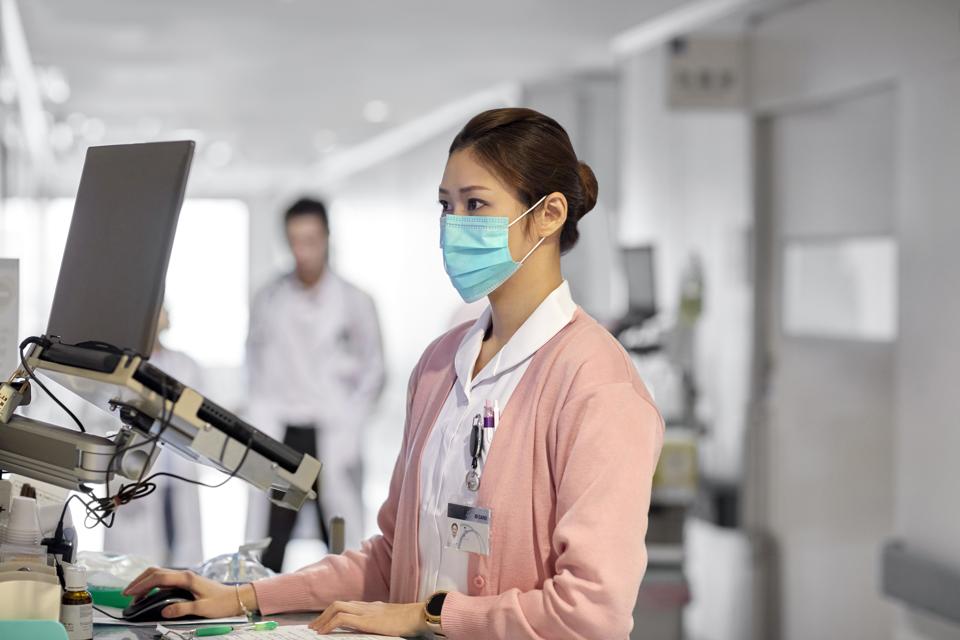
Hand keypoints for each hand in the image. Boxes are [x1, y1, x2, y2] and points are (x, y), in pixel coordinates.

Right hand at [123, 567, 257, 618]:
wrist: (236, 598)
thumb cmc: (222, 603)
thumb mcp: (202, 608)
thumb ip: (182, 609)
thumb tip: (164, 611)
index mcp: (187, 578)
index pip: (158, 577)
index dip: (142, 584)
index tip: (129, 593)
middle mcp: (184, 575)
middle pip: (156, 572)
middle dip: (139, 581)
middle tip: (126, 594)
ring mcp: (185, 577)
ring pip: (160, 575)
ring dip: (145, 583)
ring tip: (135, 596)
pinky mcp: (186, 582)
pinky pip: (165, 580)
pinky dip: (153, 585)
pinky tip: (149, 594)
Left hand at [308, 601, 427, 635]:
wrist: (418, 616)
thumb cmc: (409, 620)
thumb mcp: (391, 620)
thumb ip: (381, 620)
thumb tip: (376, 626)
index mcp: (372, 606)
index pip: (347, 605)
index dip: (333, 612)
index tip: (324, 622)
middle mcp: (366, 606)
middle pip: (338, 604)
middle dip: (323, 615)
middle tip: (313, 626)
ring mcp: (365, 611)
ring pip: (337, 607)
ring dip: (323, 619)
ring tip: (315, 630)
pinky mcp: (366, 620)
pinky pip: (342, 618)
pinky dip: (329, 624)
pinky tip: (324, 632)